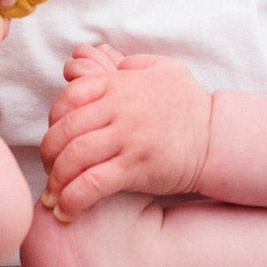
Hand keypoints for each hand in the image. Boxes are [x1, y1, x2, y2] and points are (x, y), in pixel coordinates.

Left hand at [40, 45, 211, 218]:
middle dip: (48, 153)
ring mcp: (127, 139)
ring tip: (51, 196)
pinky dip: (73, 198)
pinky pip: (94, 183)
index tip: (55, 136)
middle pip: (64, 130)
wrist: (218, 138)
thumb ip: (128, 62)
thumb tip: (98, 55)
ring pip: (74, 158)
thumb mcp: (161, 68)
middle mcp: (118, 110)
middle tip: (48, 169)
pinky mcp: (136, 168)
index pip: (68, 96)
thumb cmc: (188, 103)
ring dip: (55, 180)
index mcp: (118, 84)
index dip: (53, 118)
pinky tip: (67, 211)